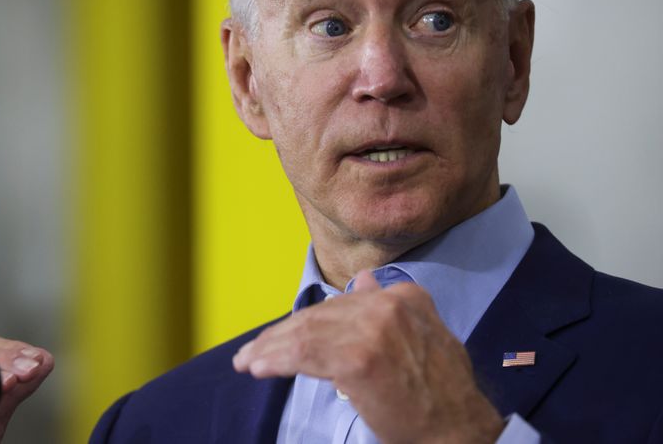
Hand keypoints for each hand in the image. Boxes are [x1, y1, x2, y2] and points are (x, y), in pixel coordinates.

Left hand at [232, 270, 502, 443]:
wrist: (458, 431)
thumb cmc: (439, 393)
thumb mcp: (422, 337)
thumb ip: (389, 309)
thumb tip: (363, 280)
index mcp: (405, 296)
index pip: (342, 303)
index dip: (307, 321)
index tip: (283, 336)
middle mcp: (389, 304)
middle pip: (320, 315)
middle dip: (282, 334)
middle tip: (255, 351)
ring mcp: (374, 327)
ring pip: (307, 332)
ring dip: (272, 348)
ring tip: (249, 361)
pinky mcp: (358, 357)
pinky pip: (304, 354)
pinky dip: (276, 360)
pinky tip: (259, 367)